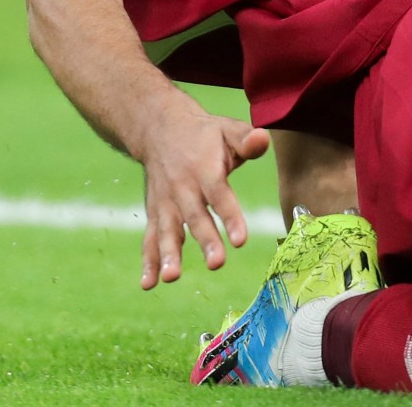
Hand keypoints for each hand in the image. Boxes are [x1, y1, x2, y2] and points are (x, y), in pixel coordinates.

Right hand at [138, 108, 270, 288]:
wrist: (159, 128)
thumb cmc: (204, 134)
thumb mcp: (227, 128)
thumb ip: (247, 138)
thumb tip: (263, 140)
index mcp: (204, 168)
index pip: (219, 194)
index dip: (230, 216)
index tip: (241, 240)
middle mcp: (182, 187)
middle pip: (195, 216)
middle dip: (206, 240)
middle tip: (217, 264)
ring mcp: (166, 202)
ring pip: (168, 230)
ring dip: (169, 254)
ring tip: (172, 277)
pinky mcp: (156, 213)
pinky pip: (150, 238)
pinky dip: (148, 261)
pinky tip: (149, 284)